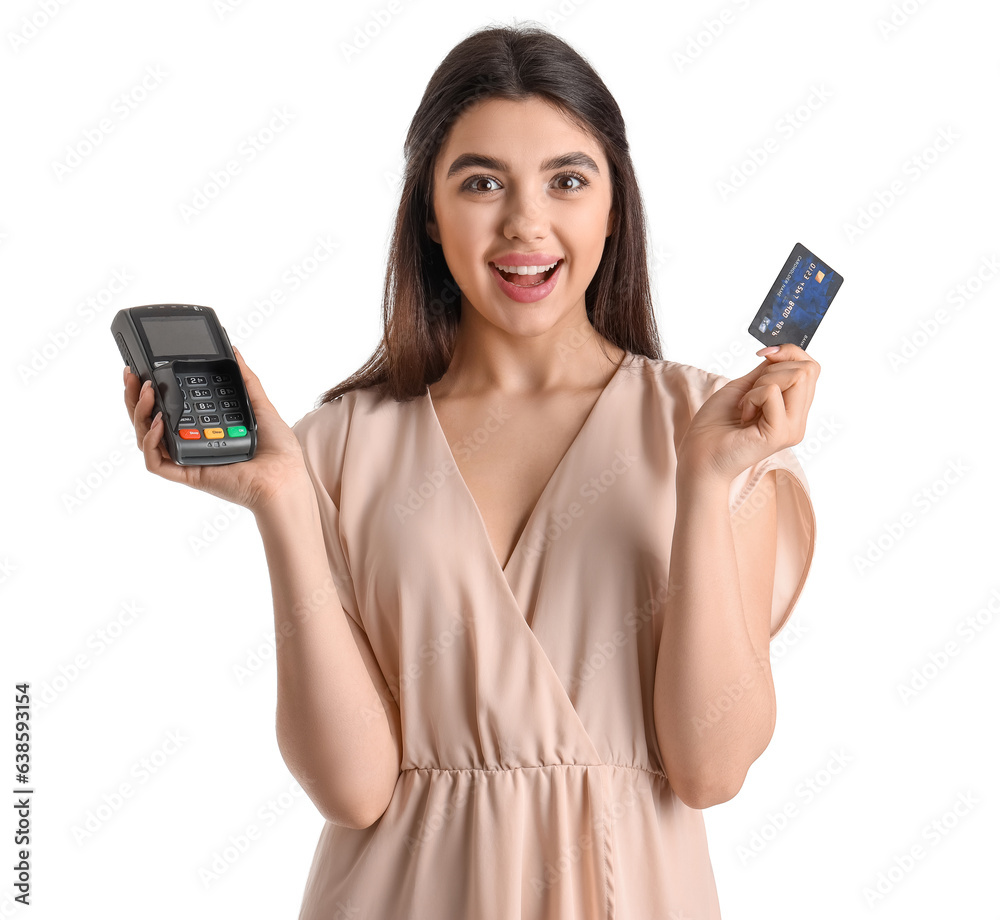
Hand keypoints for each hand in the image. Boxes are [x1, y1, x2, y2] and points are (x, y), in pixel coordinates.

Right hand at [123, 347, 310, 513]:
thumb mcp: (260, 405)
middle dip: (133, 397)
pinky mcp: (187, 473)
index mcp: (202, 428)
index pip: (166, 408)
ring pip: (145, 438)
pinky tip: (160, 422)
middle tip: (132, 375)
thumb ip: (246, 380)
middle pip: (147, 420)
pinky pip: (155, 462)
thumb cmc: (277, 452)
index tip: (142, 369)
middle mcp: (190, 442)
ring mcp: (187, 458)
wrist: (285, 477)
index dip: (149, 391)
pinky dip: (151, 441)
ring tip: (147, 391)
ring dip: (139, 413)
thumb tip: (235, 353)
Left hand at [677, 343, 820, 483]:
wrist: (699, 454)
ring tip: (746, 405)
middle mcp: (798, 420)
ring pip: (797, 376)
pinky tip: (743, 415)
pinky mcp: (780, 433)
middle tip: (750, 392)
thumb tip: (780, 352)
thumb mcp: (745, 387)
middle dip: (773, 368)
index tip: (763, 355)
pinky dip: (752, 396)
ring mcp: (792, 428)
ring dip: (762, 383)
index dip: (790, 352)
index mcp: (793, 409)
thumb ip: (767, 372)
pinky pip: (773, 392)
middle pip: (808, 369)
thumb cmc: (716, 424)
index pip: (812, 368)